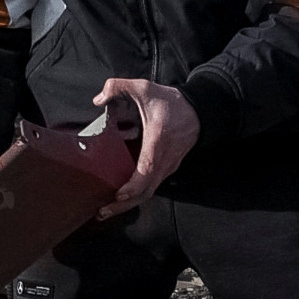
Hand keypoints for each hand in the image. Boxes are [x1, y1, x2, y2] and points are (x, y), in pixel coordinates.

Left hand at [92, 78, 199, 216]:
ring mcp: (168, 167)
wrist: (200, 110)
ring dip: (129, 204)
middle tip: (101, 212)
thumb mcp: (145, 88)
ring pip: (149, 192)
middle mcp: (165, 160)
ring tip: (106, 210)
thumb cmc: (172, 102)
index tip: (118, 195)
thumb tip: (98, 99)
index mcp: (158, 143)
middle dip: (124, 205)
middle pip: (146, 192)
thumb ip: (118, 86)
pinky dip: (136, 196)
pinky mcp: (167, 168)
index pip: (147, 171)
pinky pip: (152, 186)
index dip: (133, 186)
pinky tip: (121, 198)